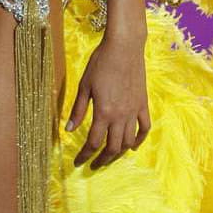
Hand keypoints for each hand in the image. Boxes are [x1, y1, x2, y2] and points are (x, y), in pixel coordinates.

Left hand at [65, 35, 150, 167]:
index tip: (78, 162)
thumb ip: (78, 110)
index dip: (84, 155)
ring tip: (110, 157)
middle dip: (102, 160)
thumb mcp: (84, 86)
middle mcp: (120, 116)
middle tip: (94, 165)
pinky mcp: (143, 104)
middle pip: (112, 147)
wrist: (124, 47)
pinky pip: (144, 128)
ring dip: (119, 153)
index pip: (93, 142)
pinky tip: (132, 146)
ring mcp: (134, 111)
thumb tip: (68, 130)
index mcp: (103, 112)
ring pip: (128, 142)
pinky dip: (139, 140)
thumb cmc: (101, 63)